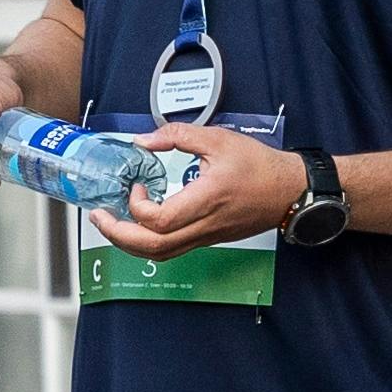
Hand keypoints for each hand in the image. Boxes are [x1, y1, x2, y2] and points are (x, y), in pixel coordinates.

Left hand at [87, 125, 307, 261]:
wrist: (291, 190)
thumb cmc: (261, 166)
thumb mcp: (219, 139)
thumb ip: (178, 136)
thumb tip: (144, 141)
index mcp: (208, 199)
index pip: (161, 220)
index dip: (138, 205)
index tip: (136, 184)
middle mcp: (205, 224)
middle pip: (152, 247)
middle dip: (118, 234)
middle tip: (100, 216)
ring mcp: (207, 236)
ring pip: (160, 255)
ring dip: (129, 244)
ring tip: (112, 224)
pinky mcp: (209, 238)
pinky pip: (172, 251)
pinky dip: (147, 243)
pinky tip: (140, 226)